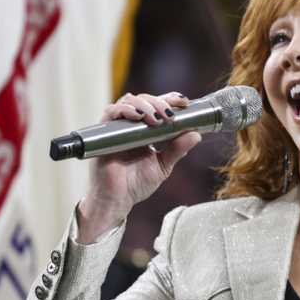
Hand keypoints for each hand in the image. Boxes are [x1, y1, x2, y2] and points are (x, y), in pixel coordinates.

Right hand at [77, 92, 201, 242]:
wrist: (116, 200)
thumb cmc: (136, 184)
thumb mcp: (163, 165)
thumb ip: (177, 149)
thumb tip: (196, 134)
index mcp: (145, 131)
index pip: (157, 106)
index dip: (170, 99)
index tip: (184, 102)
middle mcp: (131, 125)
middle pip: (144, 100)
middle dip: (159, 102)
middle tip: (169, 114)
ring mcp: (116, 127)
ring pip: (128, 101)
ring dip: (144, 104)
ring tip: (155, 118)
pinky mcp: (103, 132)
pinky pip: (110, 112)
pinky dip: (124, 110)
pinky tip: (137, 117)